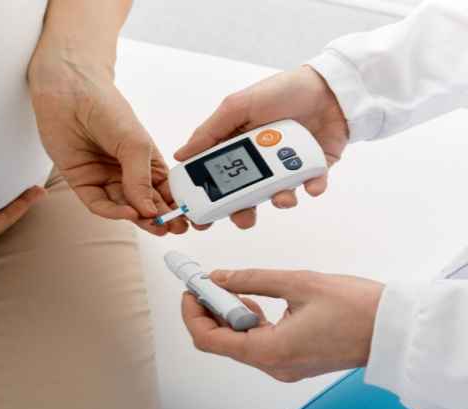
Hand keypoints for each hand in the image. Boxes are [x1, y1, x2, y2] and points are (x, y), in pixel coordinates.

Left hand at [27, 36, 187, 235]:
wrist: (69, 92)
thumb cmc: (106, 107)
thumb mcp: (135, 143)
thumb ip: (142, 178)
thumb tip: (149, 210)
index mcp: (146, 161)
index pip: (164, 190)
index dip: (176, 205)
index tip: (187, 218)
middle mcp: (126, 172)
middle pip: (145, 203)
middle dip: (160, 218)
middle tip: (173, 229)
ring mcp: (104, 178)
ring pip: (124, 207)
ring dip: (139, 219)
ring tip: (155, 226)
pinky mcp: (82, 182)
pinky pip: (98, 204)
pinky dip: (113, 212)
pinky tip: (128, 213)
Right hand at [175, 66, 348, 229]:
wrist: (331, 87)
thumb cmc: (283, 90)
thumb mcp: (239, 105)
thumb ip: (210, 131)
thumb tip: (181, 154)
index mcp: (237, 145)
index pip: (217, 176)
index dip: (208, 197)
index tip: (202, 214)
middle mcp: (260, 160)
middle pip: (245, 195)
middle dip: (242, 211)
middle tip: (243, 216)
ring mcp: (287, 166)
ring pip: (278, 196)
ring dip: (279, 200)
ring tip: (283, 196)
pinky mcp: (314, 169)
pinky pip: (311, 186)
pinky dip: (312, 188)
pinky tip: (312, 183)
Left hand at [181, 268, 383, 381]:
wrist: (394, 329)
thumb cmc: (357, 308)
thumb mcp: (297, 283)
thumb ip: (252, 280)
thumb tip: (220, 277)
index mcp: (270, 351)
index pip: (209, 339)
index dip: (192, 313)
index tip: (191, 289)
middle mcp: (273, 365)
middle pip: (221, 342)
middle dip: (209, 311)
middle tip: (208, 282)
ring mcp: (284, 366)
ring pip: (239, 343)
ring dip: (229, 315)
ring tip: (231, 287)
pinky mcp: (294, 360)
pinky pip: (259, 344)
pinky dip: (248, 323)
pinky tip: (253, 301)